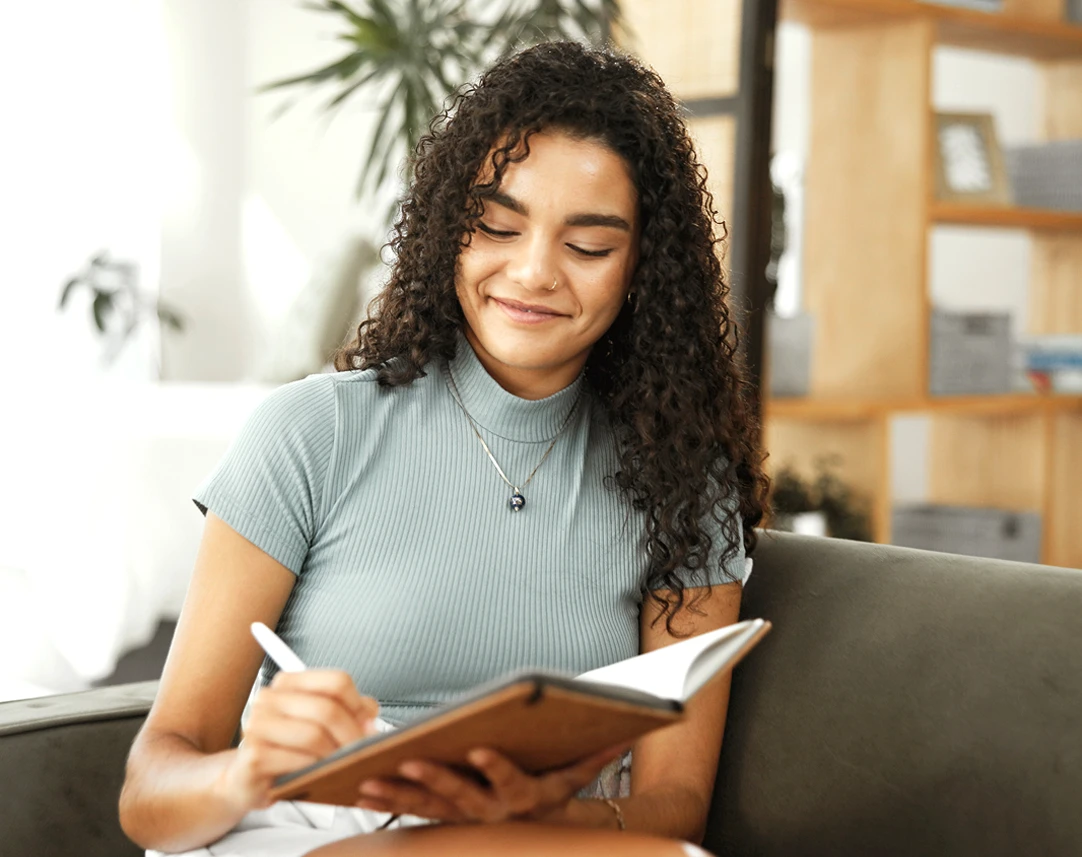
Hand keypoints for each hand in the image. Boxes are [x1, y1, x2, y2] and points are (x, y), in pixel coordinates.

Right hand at [217, 670, 379, 812]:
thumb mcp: (319, 724)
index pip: (336, 681)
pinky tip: (318, 775)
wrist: (245, 778)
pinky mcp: (253, 756)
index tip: (367, 724)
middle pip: (327, 708)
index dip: (358, 705)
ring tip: (342, 765)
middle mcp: (269, 698)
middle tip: (360, 752)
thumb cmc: (286, 749)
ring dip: (334, 755)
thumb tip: (370, 713)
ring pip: (313, 735)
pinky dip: (315, 770)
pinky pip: (297, 761)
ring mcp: (257, 725)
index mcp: (288, 683)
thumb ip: (348, 711)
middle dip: (351, 735)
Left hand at [355, 744, 627, 824]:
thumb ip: (597, 755)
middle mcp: (490, 811)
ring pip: (427, 807)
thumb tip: (625, 731)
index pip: (509, 781)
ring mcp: (463, 817)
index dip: (495, 767)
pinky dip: (388, 800)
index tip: (479, 749)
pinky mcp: (443, 816)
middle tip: (409, 761)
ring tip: (369, 780)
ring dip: (398, 794)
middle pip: (459, 797)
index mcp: (523, 796)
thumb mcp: (576, 776)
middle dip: (433, 778)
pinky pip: (412, 810)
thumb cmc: (552, 793)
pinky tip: (363, 786)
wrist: (538, 833)